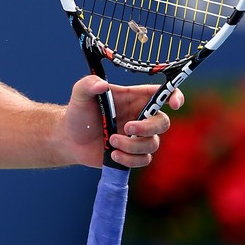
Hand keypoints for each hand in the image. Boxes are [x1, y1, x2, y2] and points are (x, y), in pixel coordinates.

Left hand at [63, 76, 183, 168]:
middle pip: (163, 123)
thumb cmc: (78, 112)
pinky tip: (113, 154)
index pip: (162, 94)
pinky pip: (144, 160)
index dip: (175, 96)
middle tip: (127, 128)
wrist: (69, 139)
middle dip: (148, 127)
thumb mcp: (80, 94)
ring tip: (111, 141)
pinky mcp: (133, 154)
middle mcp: (140, 117)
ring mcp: (138, 137)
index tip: (174, 104)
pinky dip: (130, 159)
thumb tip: (102, 85)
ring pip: (153, 144)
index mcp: (134, 98)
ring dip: (133, 145)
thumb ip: (88, 84)